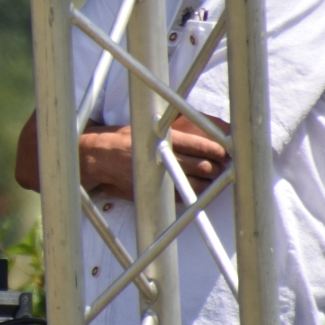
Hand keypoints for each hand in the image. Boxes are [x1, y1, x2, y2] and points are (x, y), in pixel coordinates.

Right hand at [78, 122, 228, 199]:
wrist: (100, 158)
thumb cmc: (126, 140)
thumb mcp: (147, 128)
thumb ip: (173, 132)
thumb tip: (204, 134)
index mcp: (162, 140)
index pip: (198, 145)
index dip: (216, 150)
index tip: (224, 151)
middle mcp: (163, 158)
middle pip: (203, 166)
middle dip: (216, 166)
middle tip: (221, 164)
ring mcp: (160, 178)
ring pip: (197, 184)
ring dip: (208, 181)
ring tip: (210, 176)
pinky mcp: (155, 192)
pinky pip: (183, 196)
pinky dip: (193, 192)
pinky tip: (194, 186)